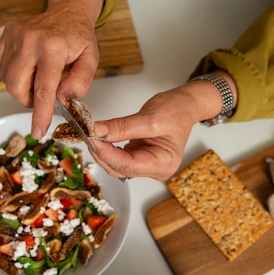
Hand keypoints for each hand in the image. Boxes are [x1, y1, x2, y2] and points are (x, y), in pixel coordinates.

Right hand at [0, 0, 102, 138]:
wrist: (66, 12)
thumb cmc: (78, 37)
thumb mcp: (91, 59)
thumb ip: (81, 81)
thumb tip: (63, 98)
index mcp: (53, 47)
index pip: (44, 89)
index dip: (40, 114)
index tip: (38, 131)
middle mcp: (30, 40)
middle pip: (17, 88)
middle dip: (28, 101)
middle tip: (42, 96)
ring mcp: (14, 36)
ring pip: (7, 81)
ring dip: (22, 89)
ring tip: (38, 78)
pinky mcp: (5, 36)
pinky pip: (1, 68)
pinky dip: (12, 76)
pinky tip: (28, 68)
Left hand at [91, 72, 237, 180]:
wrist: (186, 105)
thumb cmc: (177, 110)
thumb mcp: (149, 117)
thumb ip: (122, 127)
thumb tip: (97, 131)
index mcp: (163, 164)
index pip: (128, 165)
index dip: (107, 153)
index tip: (92, 139)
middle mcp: (155, 169)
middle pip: (119, 168)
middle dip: (102, 152)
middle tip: (87, 134)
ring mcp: (146, 165)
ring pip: (116, 164)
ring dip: (102, 151)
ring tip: (91, 134)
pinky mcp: (139, 158)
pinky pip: (118, 157)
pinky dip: (107, 148)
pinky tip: (100, 137)